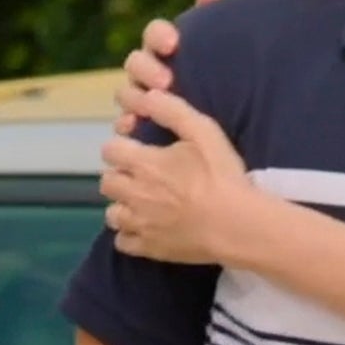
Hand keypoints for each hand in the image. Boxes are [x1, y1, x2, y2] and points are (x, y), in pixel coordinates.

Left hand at [100, 89, 252, 264]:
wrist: (237, 224)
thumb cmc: (222, 176)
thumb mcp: (204, 132)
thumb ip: (174, 111)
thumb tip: (148, 95)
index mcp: (143, 163)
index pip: (110, 150)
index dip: (122, 148)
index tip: (137, 151)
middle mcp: (133, 194)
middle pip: (106, 182)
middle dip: (120, 177)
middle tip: (143, 177)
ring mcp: (139, 224)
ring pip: (111, 213)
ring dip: (123, 206)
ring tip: (144, 204)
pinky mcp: (148, 248)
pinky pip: (122, 242)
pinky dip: (130, 235)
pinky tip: (147, 228)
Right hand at [111, 0, 216, 134]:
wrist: (225, 122)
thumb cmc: (219, 79)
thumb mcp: (220, 52)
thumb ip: (212, 22)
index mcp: (165, 48)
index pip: (154, 33)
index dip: (160, 35)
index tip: (174, 43)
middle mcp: (147, 71)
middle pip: (135, 63)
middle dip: (148, 70)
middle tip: (167, 82)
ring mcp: (138, 98)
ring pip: (125, 93)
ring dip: (136, 99)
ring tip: (151, 109)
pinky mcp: (137, 126)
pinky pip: (122, 125)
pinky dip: (125, 125)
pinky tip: (134, 128)